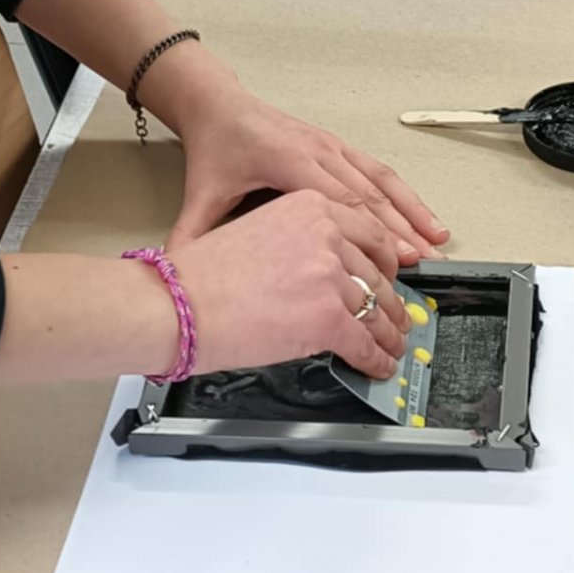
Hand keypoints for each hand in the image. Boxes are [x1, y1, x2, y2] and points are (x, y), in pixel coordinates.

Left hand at [162, 67, 447, 264]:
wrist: (219, 105)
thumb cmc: (216, 147)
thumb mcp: (202, 193)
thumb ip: (194, 236)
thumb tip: (178, 275)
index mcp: (290, 163)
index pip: (340, 204)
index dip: (372, 234)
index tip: (396, 263)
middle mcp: (319, 152)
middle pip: (369, 197)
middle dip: (401, 232)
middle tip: (427, 265)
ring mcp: (333, 148)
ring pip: (382, 183)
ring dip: (412, 213)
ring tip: (440, 242)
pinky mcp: (338, 147)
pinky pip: (379, 172)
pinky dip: (405, 194)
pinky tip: (426, 217)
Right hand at [171, 191, 408, 378]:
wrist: (177, 304)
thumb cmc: (201, 277)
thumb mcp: (260, 233)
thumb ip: (302, 245)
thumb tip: (325, 276)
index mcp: (310, 207)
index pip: (368, 233)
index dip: (385, 263)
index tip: (389, 276)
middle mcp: (326, 235)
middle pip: (377, 272)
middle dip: (390, 302)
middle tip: (396, 317)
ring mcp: (330, 276)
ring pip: (375, 310)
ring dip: (388, 334)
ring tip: (392, 345)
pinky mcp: (328, 317)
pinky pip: (364, 342)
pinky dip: (375, 358)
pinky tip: (378, 365)